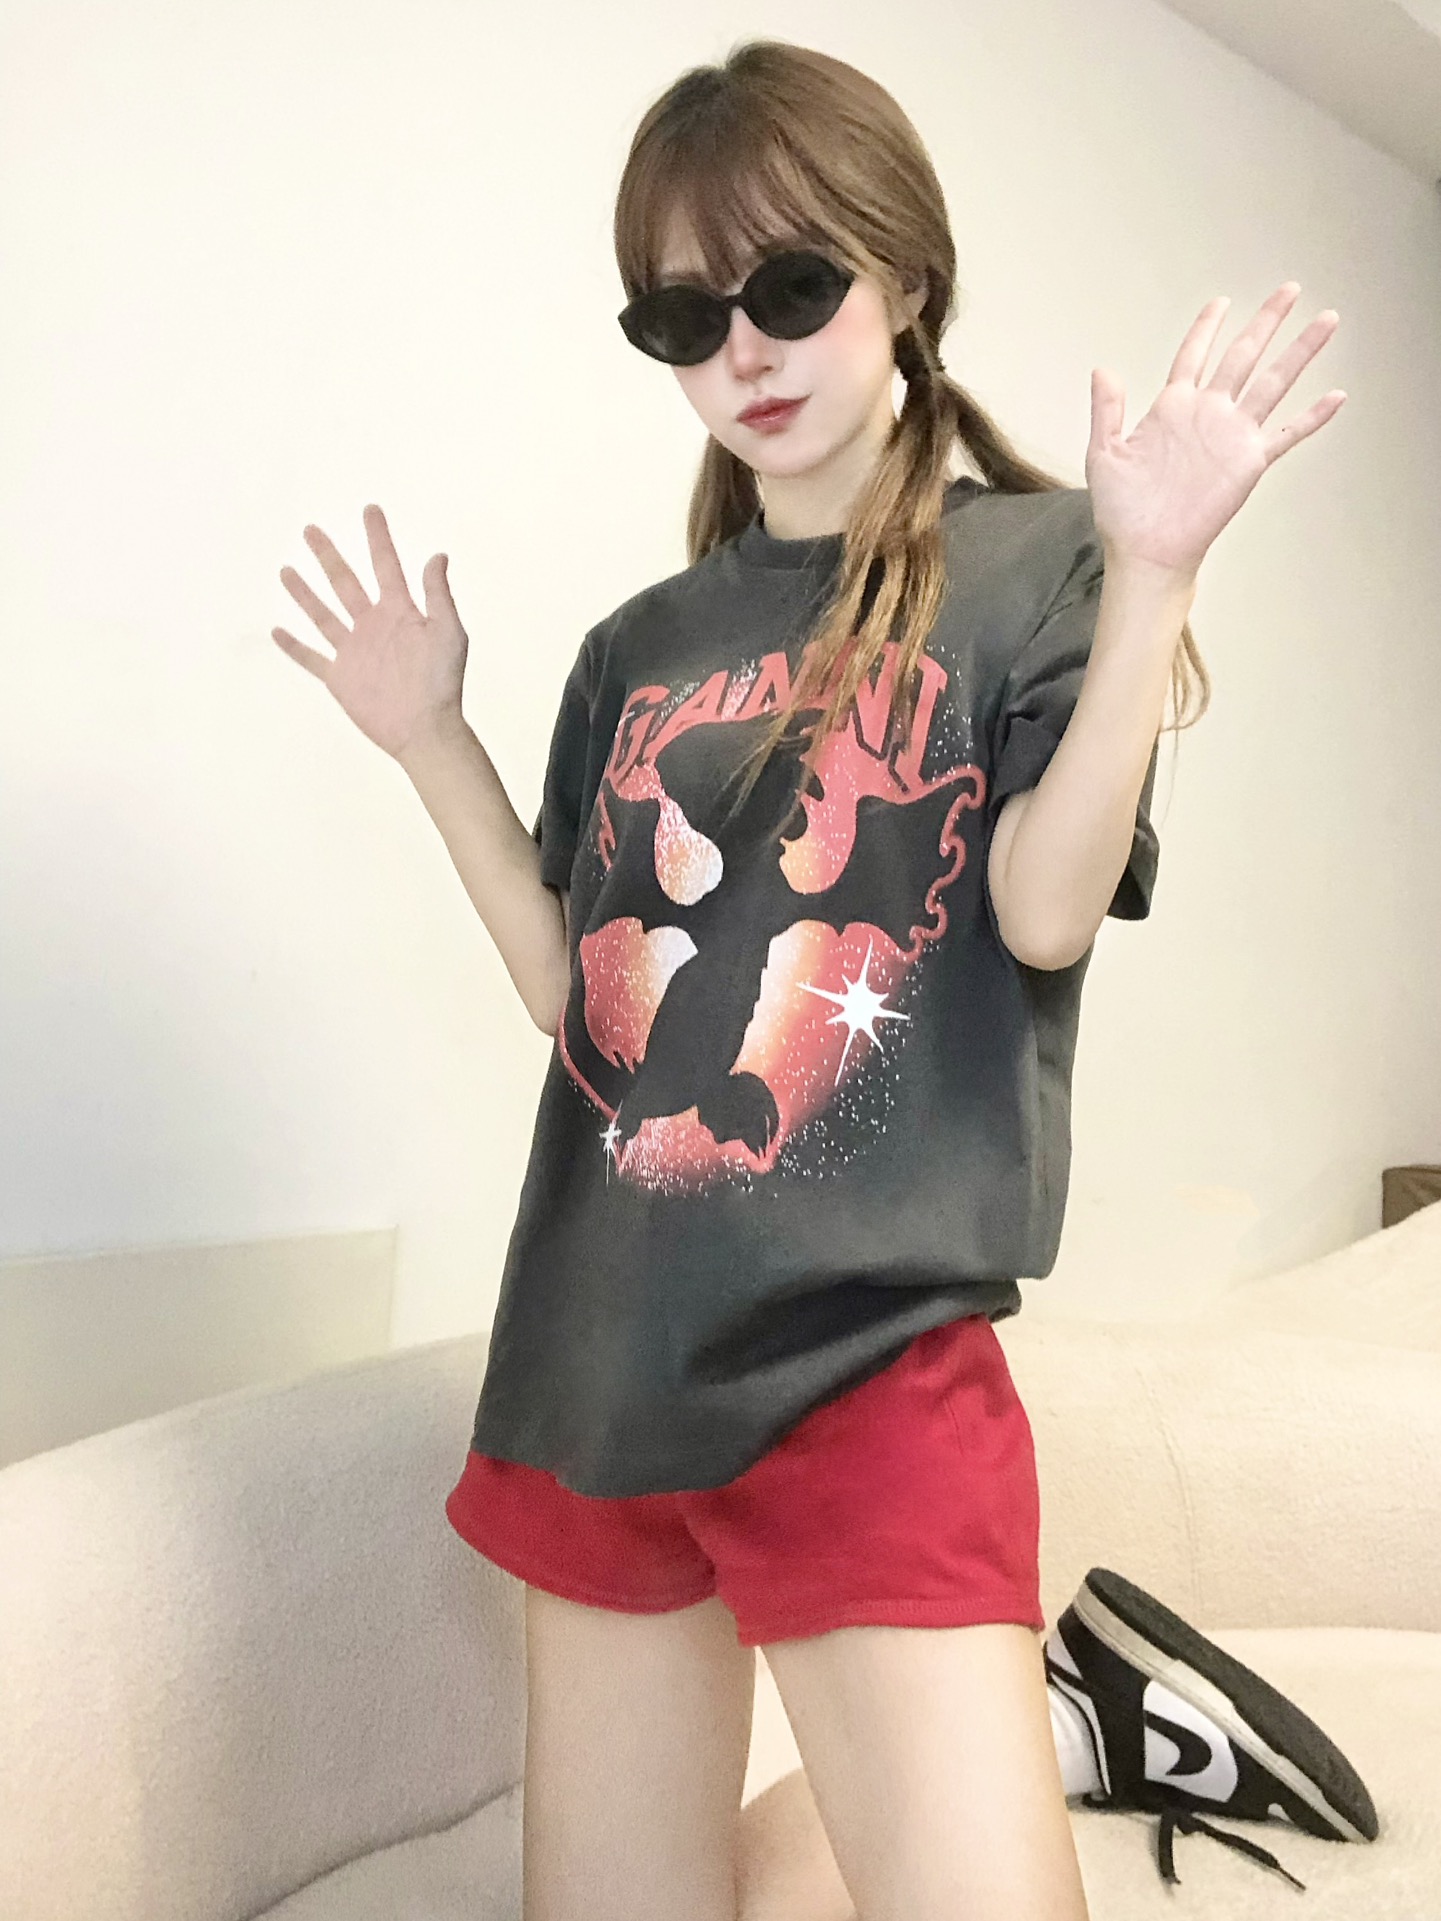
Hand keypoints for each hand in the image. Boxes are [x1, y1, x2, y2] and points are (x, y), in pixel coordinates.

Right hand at [272, 503, 468, 760]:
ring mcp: (355, 651)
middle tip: (311, 529)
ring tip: (287, 569)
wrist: (425, 727)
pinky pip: (311, 658)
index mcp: (399, 612)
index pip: (385, 565)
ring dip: (304, 592)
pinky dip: (294, 646)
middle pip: (344, 582)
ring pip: (322, 614)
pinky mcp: (341, 677)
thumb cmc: (443, 681)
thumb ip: (438, 594)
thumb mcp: (448, 631)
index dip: (378, 537)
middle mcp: (373, 626)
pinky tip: (277, 630)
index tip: (370, 509)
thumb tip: (437, 556)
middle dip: (328, 556)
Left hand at [1084, 283, 1344, 577]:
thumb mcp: (1103, 455)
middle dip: (1267, 321)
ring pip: (1273, 382)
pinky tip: (1336, 397)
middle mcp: (1207, 414)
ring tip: (1326, 320)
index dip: (1207, 327)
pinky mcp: (1248, 462)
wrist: (1145, 550)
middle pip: (1244, 354)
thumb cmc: (1122, 512)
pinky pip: (1287, 434)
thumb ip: (1106, 410)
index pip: (1194, 354)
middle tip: (1290, 289)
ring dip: (1301, 352)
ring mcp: (1231, 436)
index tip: (1221, 301)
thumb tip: (1103, 369)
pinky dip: (1312, 417)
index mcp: (1172, 408)